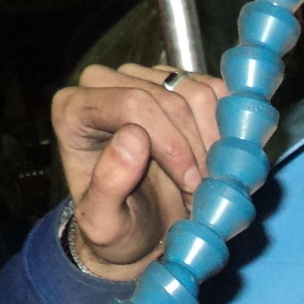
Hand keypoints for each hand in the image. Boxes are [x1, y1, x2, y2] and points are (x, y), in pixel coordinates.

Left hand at [52, 64, 228, 280]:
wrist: (143, 226)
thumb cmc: (119, 227)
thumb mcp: (105, 224)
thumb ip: (108, 185)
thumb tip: (133, 137)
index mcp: (74, 110)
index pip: (134, 103)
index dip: (173, 144)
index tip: (191, 186)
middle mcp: (105, 83)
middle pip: (171, 98)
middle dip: (197, 151)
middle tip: (202, 193)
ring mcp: (144, 77)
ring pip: (199, 92)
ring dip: (215, 144)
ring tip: (207, 180)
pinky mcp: (178, 81)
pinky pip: (218, 92)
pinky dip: (229, 129)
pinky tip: (219, 160)